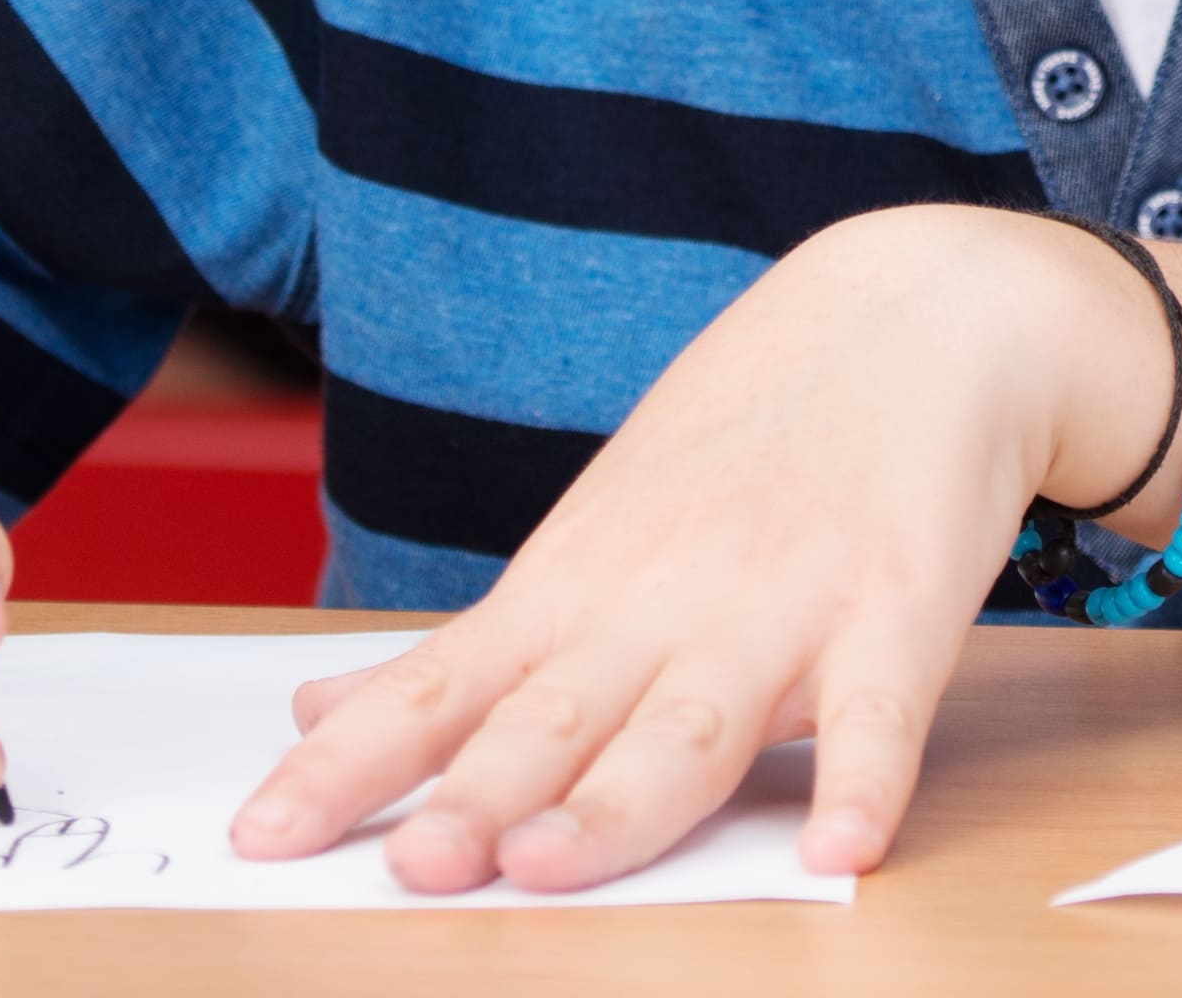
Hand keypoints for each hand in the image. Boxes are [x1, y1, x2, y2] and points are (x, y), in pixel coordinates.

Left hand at [233, 206, 1157, 892]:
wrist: (920, 313)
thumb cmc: (748, 440)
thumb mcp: (591, 531)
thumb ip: (472, 647)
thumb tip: (314, 711)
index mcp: (577, 590)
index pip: (438, 689)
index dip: (350, 764)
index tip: (261, 834)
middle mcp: (660, 603)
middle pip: (553, 718)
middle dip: (477, 796)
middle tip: (409, 867)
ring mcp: (781, 607)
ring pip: (690, 726)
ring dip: (621, 800)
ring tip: (555, 867)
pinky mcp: (897, 610)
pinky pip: (881, 710)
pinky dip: (864, 777)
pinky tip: (843, 850)